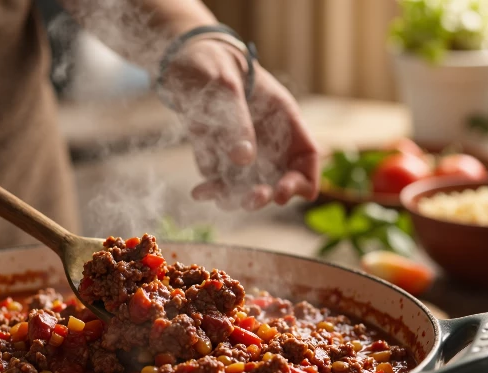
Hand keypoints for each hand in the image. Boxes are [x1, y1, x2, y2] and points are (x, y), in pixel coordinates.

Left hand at [160, 39, 318, 209]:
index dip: (301, 180)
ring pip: (248, 187)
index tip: (283, 193)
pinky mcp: (217, 157)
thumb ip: (236, 120)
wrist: (181, 59)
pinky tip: (199, 191)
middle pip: (279, 179)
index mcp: (282, 118)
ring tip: (218, 196)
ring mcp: (242, 150)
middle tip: (252, 198)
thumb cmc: (212, 62)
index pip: (306, 156)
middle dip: (267, 194)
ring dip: (237, 198)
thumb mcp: (224, 85)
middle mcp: (267, 140)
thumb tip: (243, 159)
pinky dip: (212, 190)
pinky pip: (219, 182)